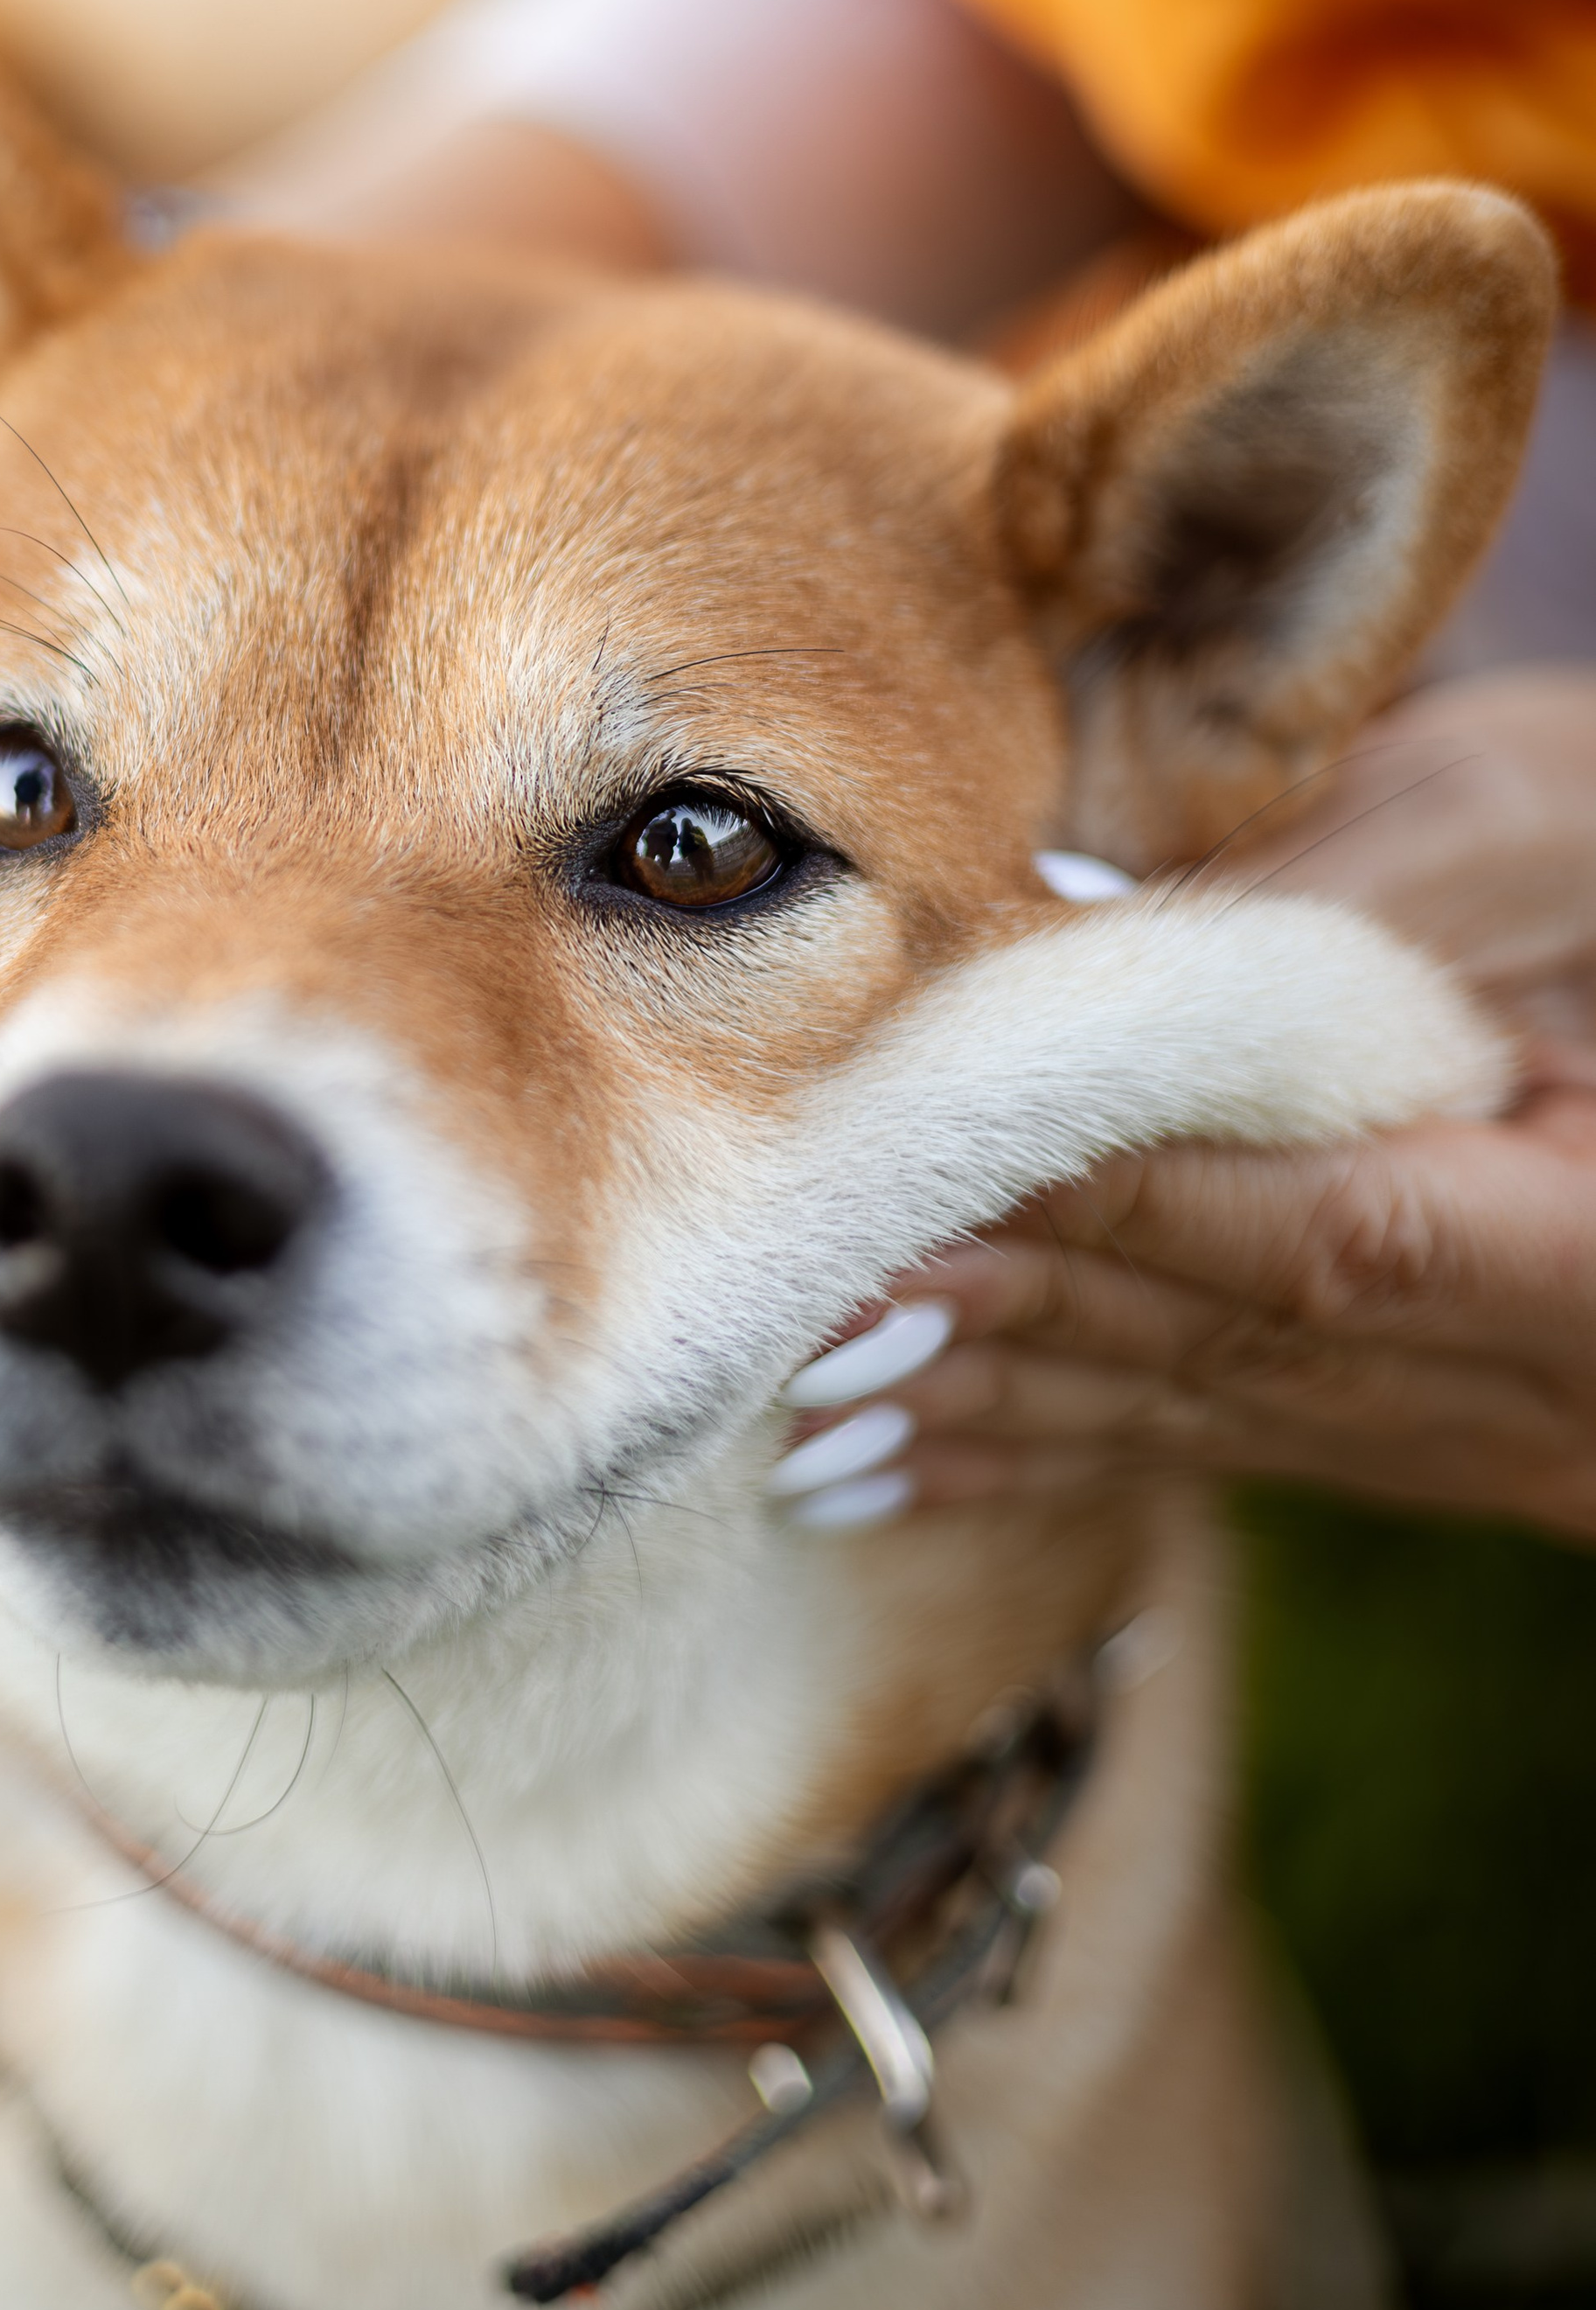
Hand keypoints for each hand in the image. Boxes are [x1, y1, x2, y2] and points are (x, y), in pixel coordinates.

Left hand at [776, 674, 1595, 1543]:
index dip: (1095, 1208)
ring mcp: (1496, 1438)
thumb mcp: (1555, 833)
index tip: (907, 1177)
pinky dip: (1049, 1453)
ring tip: (796, 1415)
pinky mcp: (1448, 1446)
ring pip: (1202, 1421)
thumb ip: (1353, 889)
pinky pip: (1226, 1454)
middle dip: (998, 1321)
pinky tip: (893, 1477)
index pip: (1305, 1227)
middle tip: (789, 1304)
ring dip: (992, 1414)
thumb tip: (1073, 907)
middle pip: (1223, 1343)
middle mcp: (1545, 1379)